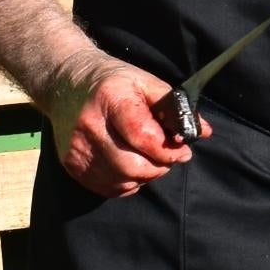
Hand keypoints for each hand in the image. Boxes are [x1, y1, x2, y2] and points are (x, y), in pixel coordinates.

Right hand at [42, 51, 201, 198]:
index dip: (169, 150)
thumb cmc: (114, 82)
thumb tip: (203, 132)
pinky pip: (107, 187)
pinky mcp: (71, 165)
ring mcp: (77, 149)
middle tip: (169, 156)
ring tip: (151, 159)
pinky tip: (132, 166)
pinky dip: (127, 183)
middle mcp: (89, 126)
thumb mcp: (146, 82)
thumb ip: (175, 107)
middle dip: (160, 166)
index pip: (143, 137)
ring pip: (121, 180)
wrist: (66, 84)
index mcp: (111, 99)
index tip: (183, 149)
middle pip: (132, 166)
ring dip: (145, 176)